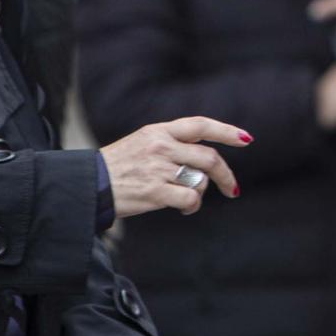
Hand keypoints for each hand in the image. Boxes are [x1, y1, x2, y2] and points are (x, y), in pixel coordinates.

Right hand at [99, 116, 247, 217]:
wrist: (89, 184)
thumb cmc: (118, 165)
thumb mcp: (143, 141)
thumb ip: (172, 143)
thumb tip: (206, 158)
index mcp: (159, 130)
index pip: (200, 125)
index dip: (226, 131)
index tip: (246, 139)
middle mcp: (161, 146)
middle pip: (209, 157)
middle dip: (225, 175)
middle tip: (232, 189)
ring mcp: (158, 169)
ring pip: (200, 180)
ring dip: (201, 193)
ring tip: (187, 198)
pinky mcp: (154, 192)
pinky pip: (190, 199)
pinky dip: (192, 207)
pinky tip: (184, 209)